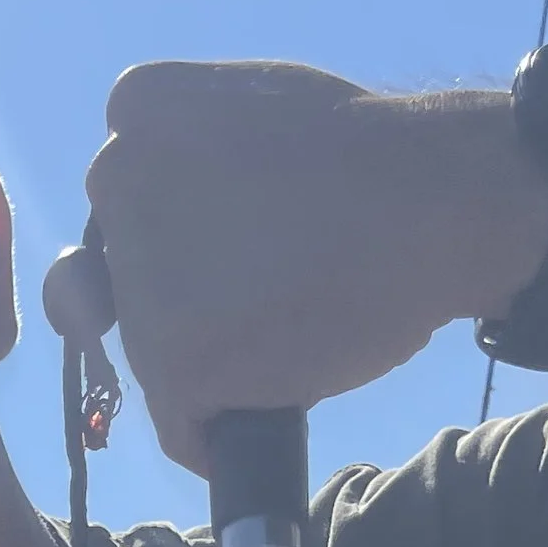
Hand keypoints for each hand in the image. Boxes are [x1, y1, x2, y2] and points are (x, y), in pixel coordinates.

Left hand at [49, 64, 547, 472]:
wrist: (432, 204)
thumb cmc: (370, 162)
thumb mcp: (256, 112)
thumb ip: (191, 158)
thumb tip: (154, 235)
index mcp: (136, 110)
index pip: (129, 206)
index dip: (192, 240)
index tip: (253, 239)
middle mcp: (115, 181)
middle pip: (126, 283)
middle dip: (184, 304)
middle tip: (273, 291)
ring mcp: (139, 276)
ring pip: (150, 357)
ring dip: (207, 367)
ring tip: (287, 334)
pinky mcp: (173, 360)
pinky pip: (180, 426)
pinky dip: (217, 435)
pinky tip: (268, 408)